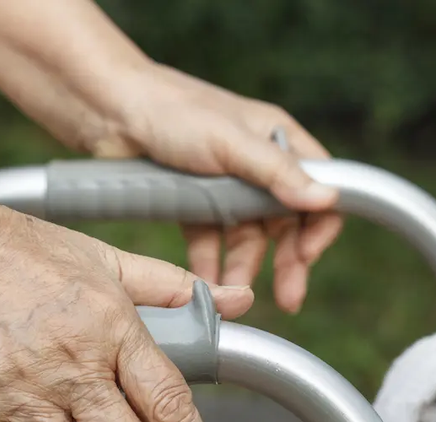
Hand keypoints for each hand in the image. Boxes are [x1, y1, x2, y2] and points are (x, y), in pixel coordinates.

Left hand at [91, 64, 342, 313]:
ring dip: (245, 266)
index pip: (318, 187)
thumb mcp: (229, 142)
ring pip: (247, 235)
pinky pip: (210, 239)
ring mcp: (224, 184)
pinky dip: (210, 261)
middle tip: (289, 297)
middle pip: (286, 220)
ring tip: (236, 293)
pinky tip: (206, 282)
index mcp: (277, 138)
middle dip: (289, 259)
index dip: (319, 223)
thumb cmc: (172, 110)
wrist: (109, 112)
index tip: (307, 255)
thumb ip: (275, 173)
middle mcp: (256, 163)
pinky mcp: (193, 202)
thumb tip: (325, 198)